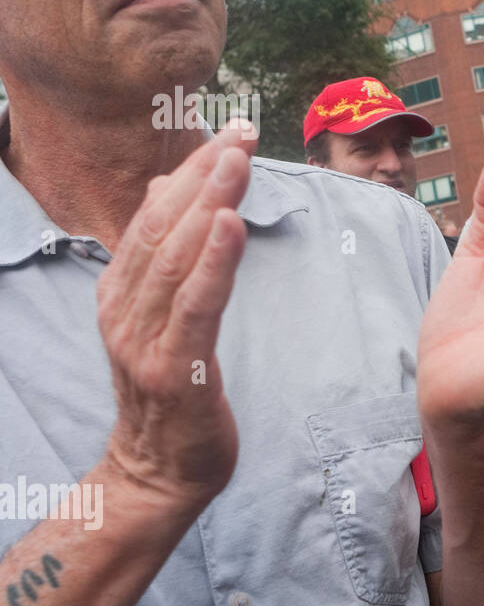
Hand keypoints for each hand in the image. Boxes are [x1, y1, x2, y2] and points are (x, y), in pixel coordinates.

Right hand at [98, 123, 256, 510]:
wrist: (156, 474)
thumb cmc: (170, 392)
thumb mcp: (159, 317)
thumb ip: (160, 257)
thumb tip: (163, 190)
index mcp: (122, 291)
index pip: (155, 216)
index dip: (190, 171)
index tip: (228, 133)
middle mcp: (125, 308)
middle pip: (164, 227)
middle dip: (203, 174)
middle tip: (240, 131)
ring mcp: (145, 339)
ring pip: (177, 257)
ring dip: (210, 203)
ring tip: (236, 160)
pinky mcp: (175, 369)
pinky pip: (196, 306)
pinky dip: (214, 262)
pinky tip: (232, 225)